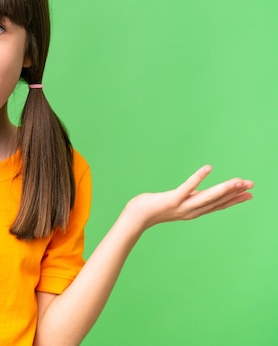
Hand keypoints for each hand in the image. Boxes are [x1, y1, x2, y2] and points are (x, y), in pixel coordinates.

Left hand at [124, 165, 253, 229]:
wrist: (135, 217)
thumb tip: (200, 192)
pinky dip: (198, 178)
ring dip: (223, 189)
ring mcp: (181, 206)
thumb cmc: (152, 208)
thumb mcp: (176, 203)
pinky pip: (187, 187)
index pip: (217, 205)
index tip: (249, 194)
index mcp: (193, 211)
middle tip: (251, 185)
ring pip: (206, 197)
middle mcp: (190, 210)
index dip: (234, 200)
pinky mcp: (171, 199)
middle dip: (234, 193)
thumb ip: (189, 198)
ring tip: (238, 181)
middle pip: (216, 201)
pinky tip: (208, 168)